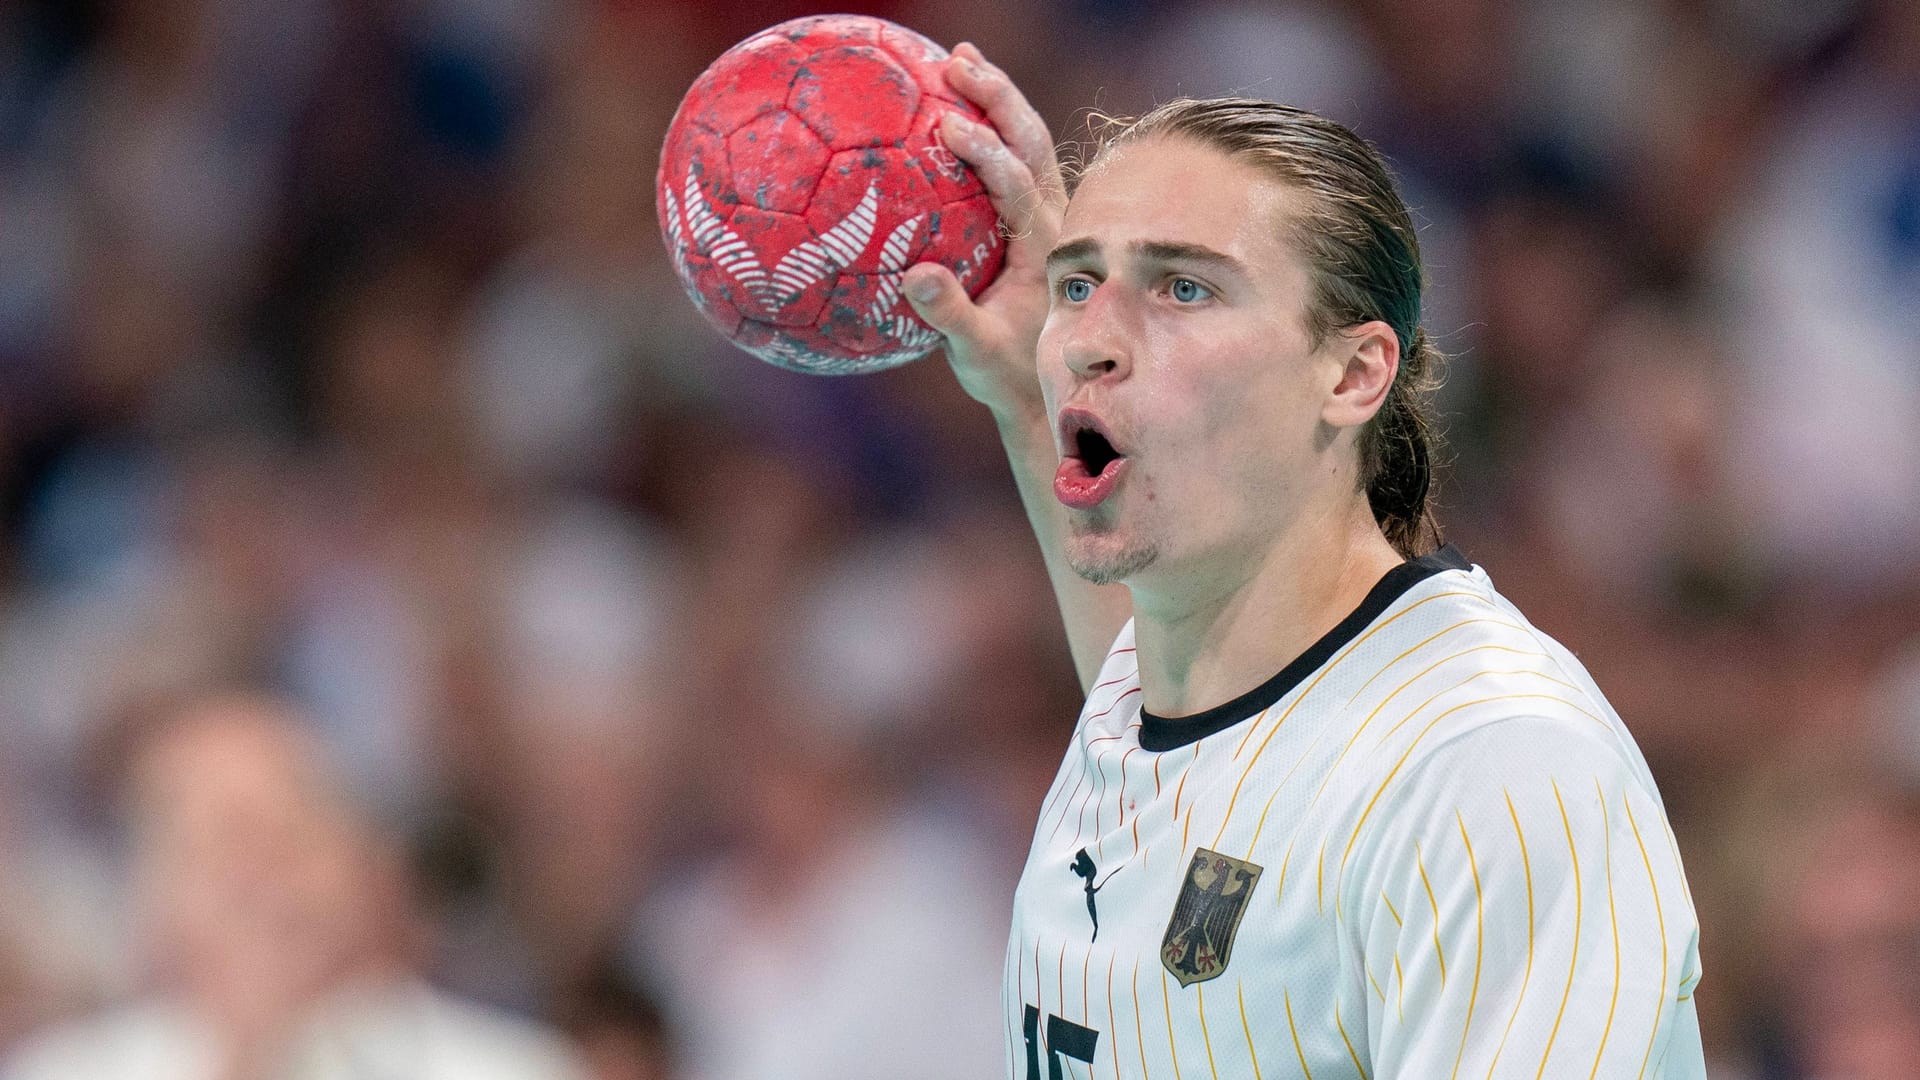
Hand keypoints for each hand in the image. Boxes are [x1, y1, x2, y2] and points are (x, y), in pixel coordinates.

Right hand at [904, 43, 1064, 422]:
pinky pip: (1014, 158)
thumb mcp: (976, 353)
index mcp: (1043, 247)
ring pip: (1029, 141)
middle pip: (1032, 142)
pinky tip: (950, 103)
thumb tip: (915, 277)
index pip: (1017, 185)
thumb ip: (949, 315)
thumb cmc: (1006, 373)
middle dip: (996, 98)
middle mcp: (1053, 220)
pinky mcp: (1031, 216)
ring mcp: (1046, 213)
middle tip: (955, 63)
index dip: (986, 153)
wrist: (1039, 385)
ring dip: (997, 99)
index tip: (949, 127)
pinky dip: (990, 125)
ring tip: (958, 57)